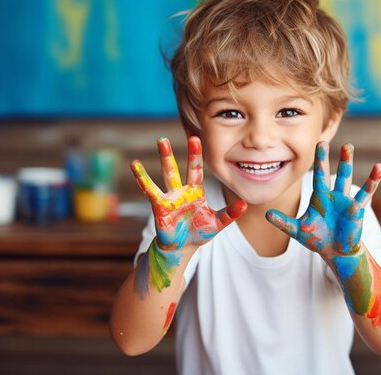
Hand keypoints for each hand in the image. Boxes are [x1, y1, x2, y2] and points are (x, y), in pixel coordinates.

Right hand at [131, 136, 246, 294]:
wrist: (182, 247)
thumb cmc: (199, 233)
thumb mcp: (217, 223)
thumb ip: (230, 214)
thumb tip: (245, 205)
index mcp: (195, 191)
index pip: (196, 169)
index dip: (196, 154)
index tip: (196, 137)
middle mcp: (182, 191)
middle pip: (182, 167)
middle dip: (185, 152)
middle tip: (187, 134)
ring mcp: (170, 197)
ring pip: (167, 174)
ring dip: (165, 158)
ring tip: (161, 140)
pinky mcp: (159, 206)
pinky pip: (149, 190)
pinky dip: (142, 178)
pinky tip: (135, 164)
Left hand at [266, 142, 380, 328]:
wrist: (335, 251)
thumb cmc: (317, 239)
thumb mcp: (297, 230)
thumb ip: (283, 222)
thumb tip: (267, 214)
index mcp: (319, 197)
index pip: (317, 175)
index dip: (317, 161)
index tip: (318, 144)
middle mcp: (332, 195)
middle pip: (329, 172)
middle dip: (326, 158)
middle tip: (323, 141)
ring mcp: (345, 200)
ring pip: (345, 178)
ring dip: (347, 163)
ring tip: (349, 146)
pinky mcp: (356, 209)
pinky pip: (365, 194)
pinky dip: (372, 181)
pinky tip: (379, 168)